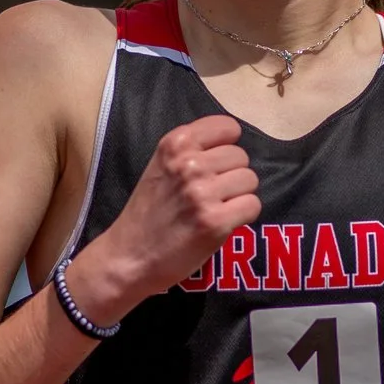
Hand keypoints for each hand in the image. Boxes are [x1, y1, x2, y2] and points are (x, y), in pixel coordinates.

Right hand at [66, 115, 260, 322]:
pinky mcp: (215, 221)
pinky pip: (253, 205)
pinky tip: (223, 223)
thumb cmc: (148, 212)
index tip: (215, 165)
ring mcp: (202, 192)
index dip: (226, 147)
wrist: (130, 256)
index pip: (228, 127)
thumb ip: (192, 150)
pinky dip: (243, 216)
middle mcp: (189, 163)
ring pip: (250, 180)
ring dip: (239, 196)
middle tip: (211, 194)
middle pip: (241, 156)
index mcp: (175, 143)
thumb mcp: (161, 166)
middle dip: (231, 175)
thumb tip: (231, 145)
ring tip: (216, 208)